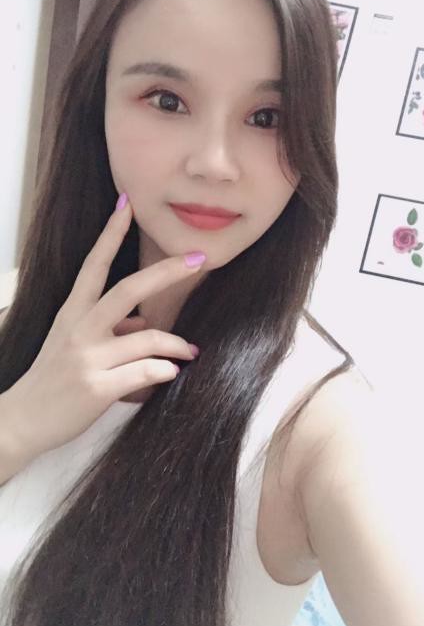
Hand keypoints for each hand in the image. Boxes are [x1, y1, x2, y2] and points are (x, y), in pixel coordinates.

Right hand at [3, 196, 204, 461]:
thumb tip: (144, 322)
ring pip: (149, 336)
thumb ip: (110, 329)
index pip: (94, 264)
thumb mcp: (74, 345)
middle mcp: (79, 329)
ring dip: (177, 344)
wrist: (22, 421)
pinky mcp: (97, 388)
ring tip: (189, 351)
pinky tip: (169, 375)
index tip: (128, 204)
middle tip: (199, 259)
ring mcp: (87, 358)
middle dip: (167, 271)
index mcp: (72, 313)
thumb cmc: (53, 380)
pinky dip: (165, 371)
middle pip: (128, 289)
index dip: (111, 233)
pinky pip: (146, 372)